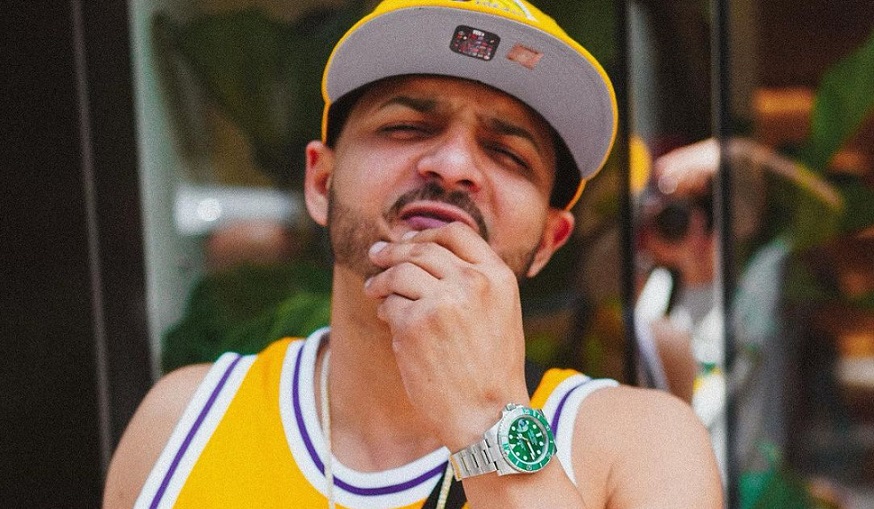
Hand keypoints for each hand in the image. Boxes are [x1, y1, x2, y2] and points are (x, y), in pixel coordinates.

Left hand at [363, 222, 529, 449]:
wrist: (489, 414)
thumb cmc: (491, 368)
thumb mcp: (500, 312)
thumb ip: (474, 280)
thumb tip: (426, 251)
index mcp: (497, 276)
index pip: (456, 233)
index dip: (426, 232)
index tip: (407, 239)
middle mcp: (472, 283)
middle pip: (422, 249)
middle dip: (393, 250)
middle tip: (376, 256)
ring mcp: (442, 301)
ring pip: (399, 272)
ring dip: (381, 279)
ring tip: (373, 289)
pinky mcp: (414, 325)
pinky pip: (390, 305)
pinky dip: (384, 310)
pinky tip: (387, 321)